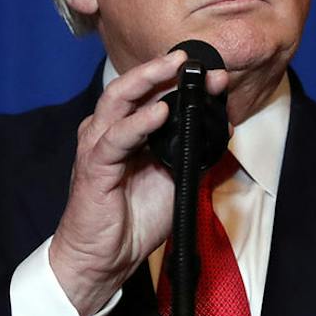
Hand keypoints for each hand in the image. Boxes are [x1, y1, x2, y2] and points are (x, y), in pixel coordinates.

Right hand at [47, 49, 228, 315]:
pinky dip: (139, 122)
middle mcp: (109, 130)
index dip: (180, 80)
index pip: (151, 94)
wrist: (105, 257)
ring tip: (173, 68)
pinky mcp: (94, 166)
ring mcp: (98, 145)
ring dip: (148, 81)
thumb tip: (222, 124)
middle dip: (162, 68)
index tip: (215, 74)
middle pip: (132, 87)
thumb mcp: (175, 179)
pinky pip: (116, 137)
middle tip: (190, 57)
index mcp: (127, 130)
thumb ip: (193, 150)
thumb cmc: (135, 218)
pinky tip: (160, 111)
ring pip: (119, 100)